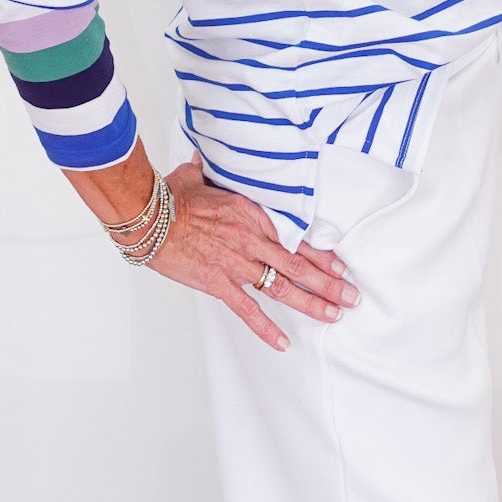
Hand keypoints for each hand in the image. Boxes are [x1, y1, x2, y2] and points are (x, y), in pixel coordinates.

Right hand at [146, 150, 360, 349]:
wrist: (150, 218)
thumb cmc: (172, 197)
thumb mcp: (197, 176)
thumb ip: (208, 171)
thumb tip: (203, 159)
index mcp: (252, 214)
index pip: (296, 238)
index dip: (322, 256)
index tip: (341, 268)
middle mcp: (251, 240)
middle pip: (298, 266)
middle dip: (329, 284)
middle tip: (351, 297)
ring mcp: (237, 264)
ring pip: (282, 288)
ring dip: (311, 304)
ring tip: (333, 316)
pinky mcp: (219, 283)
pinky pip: (248, 310)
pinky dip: (266, 328)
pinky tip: (283, 342)